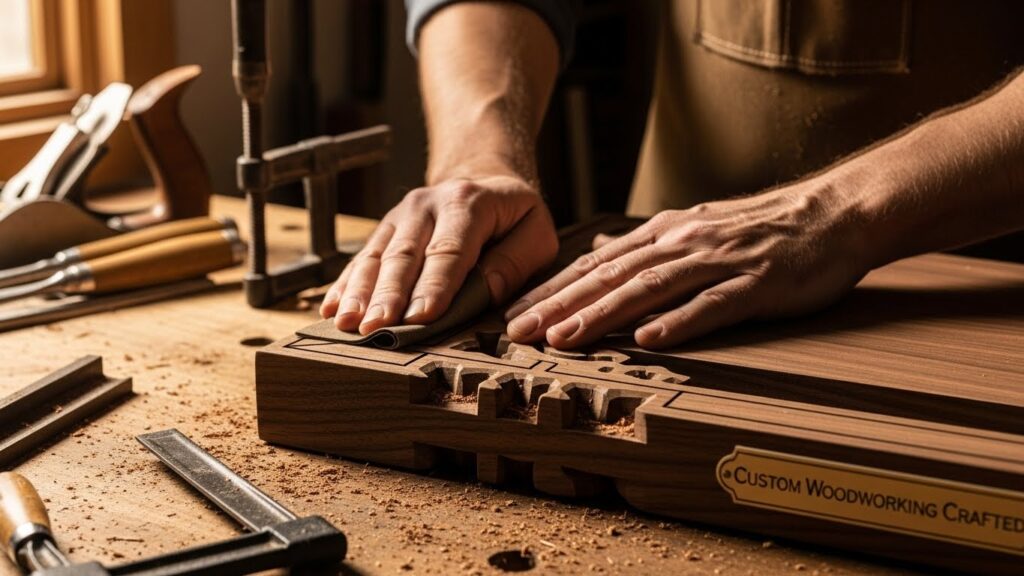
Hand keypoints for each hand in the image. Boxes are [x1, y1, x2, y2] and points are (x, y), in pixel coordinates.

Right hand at [320, 175, 557, 333]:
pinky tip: (332, 308)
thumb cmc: (513, 217)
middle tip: (375, 328)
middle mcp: (427, 205)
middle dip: (387, 294)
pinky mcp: (385, 229)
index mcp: (469, 204)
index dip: (434, 286)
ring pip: (377, 256)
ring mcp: (400, 216)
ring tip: (347, 323)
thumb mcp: (535, 233)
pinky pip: (362, 257)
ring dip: (360, 292)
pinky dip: (346, 284)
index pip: (450, 250)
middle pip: (405, 255)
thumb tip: (485, 291)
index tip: (421, 318)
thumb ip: (515, 262)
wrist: (482, 176)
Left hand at [504, 181, 870, 348]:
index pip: (596, 263)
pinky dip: (679, 321)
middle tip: (518, 332)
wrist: (833, 213)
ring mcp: (718, 261)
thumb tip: (599, 252)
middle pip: (610, 276)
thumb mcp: (694, 226)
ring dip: (604, 314)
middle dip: (560, 304)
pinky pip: (712, 305)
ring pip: (649, 289)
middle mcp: (682, 243)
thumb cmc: (763, 228)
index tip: (514, 312)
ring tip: (565, 338)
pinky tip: (650, 340)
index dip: (552, 289)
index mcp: (665, 233)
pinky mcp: (755, 284)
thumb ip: (646, 245)